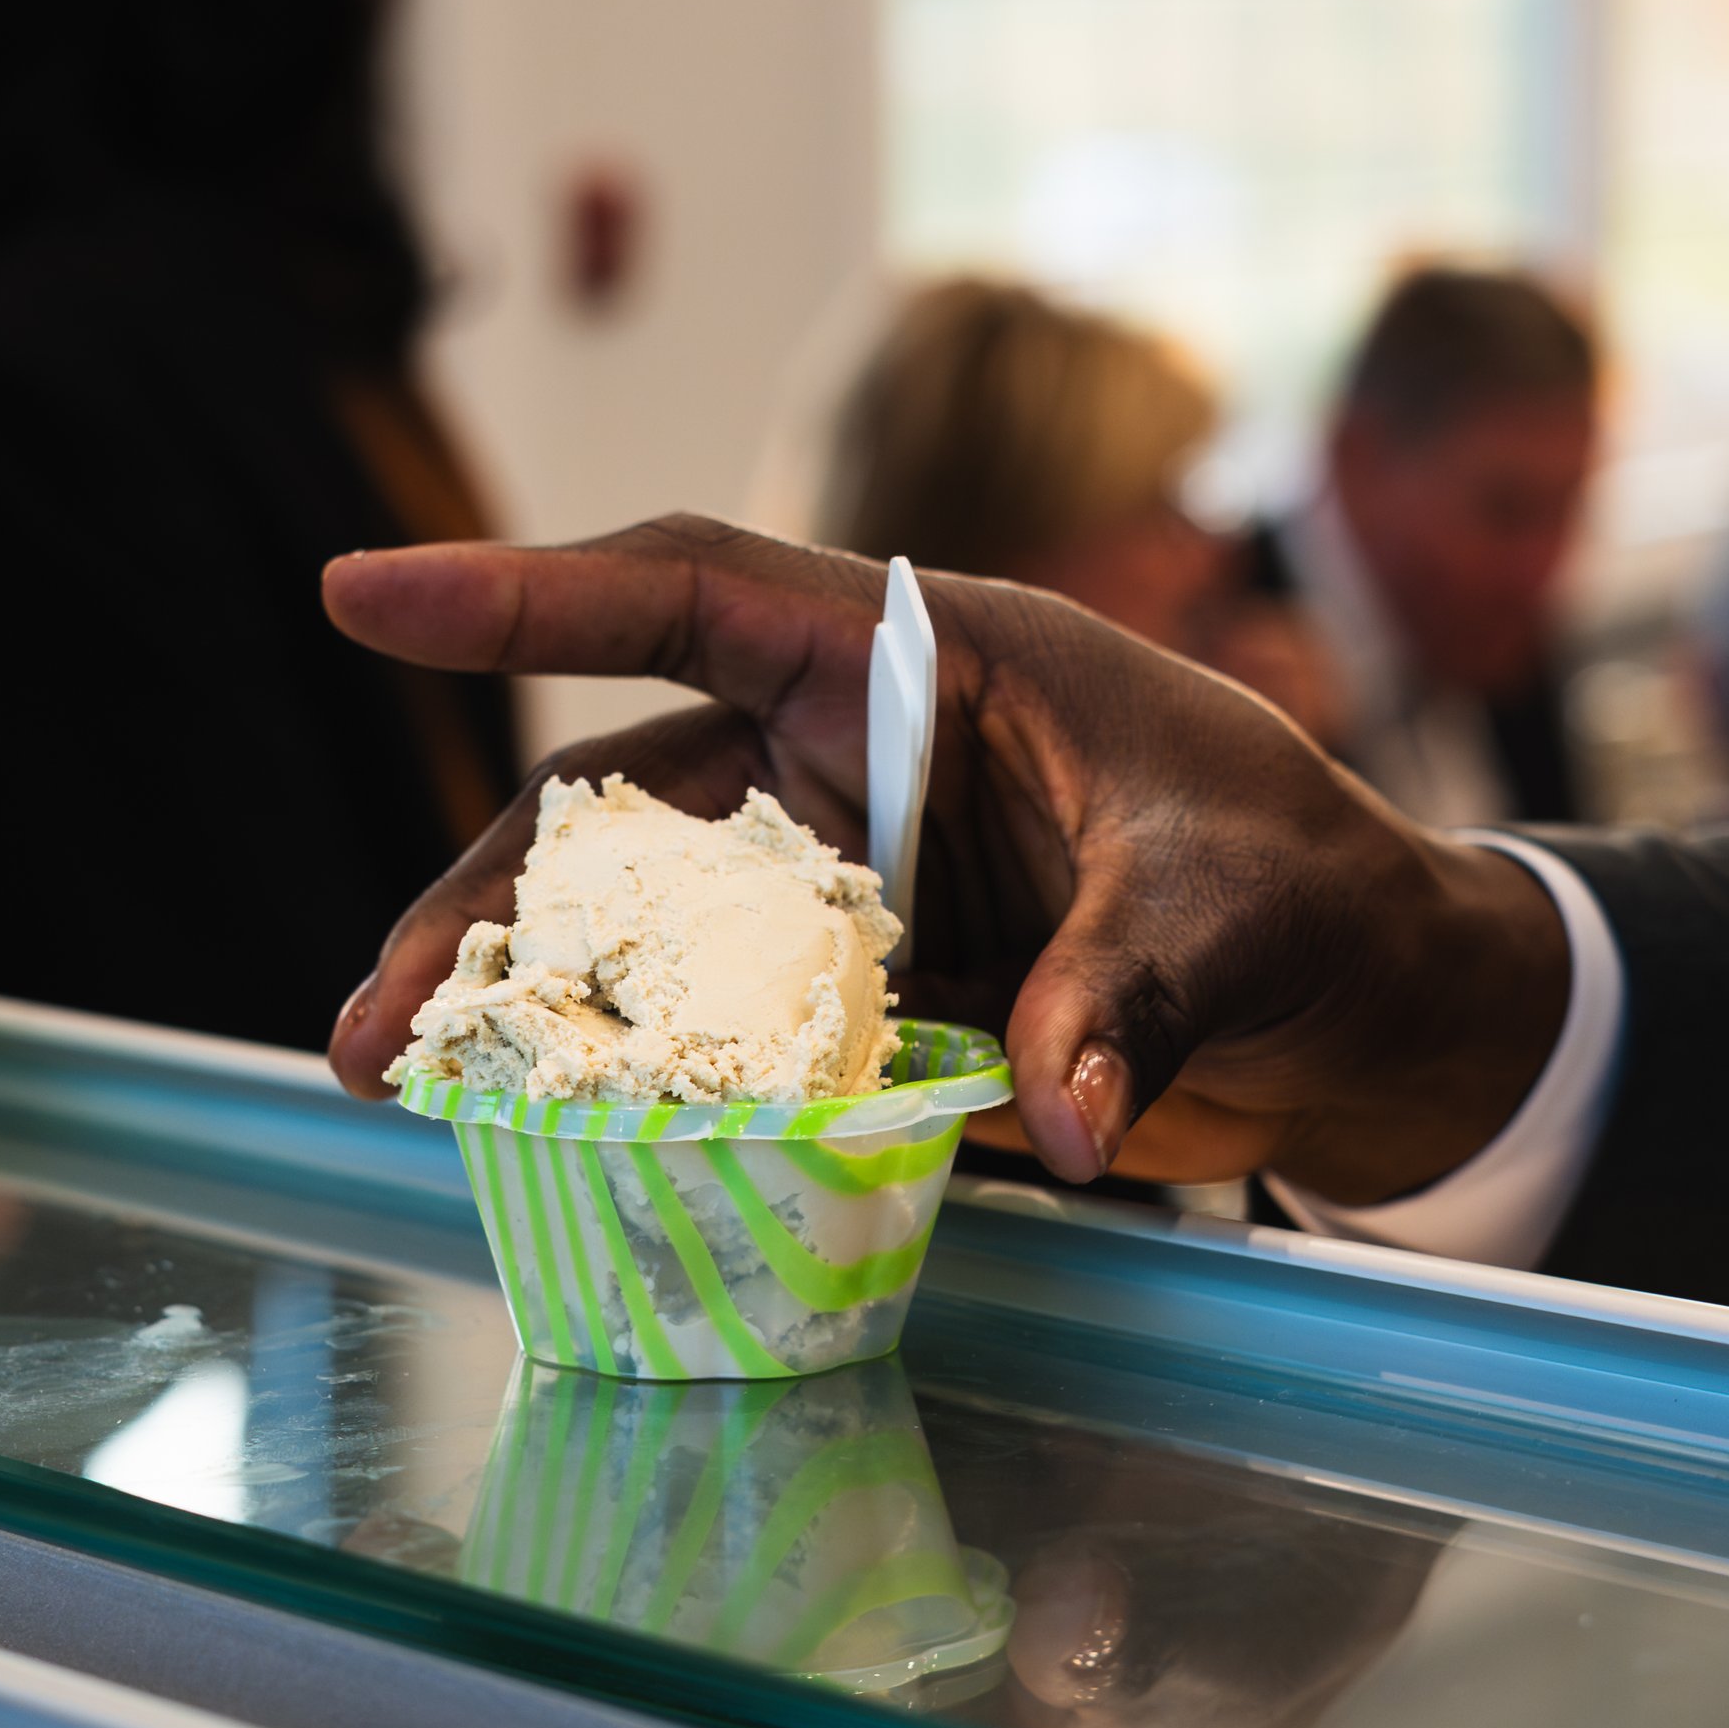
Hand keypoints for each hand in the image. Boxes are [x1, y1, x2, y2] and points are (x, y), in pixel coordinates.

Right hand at [323, 516, 1568, 1194]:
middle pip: (625, 801)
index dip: (529, 590)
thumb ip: (1128, 993)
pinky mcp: (864, 991)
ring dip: (531, 1001)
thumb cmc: (1306, 884)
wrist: (1364, 996)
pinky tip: (545, 1137)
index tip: (365, 591)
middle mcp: (856, 755)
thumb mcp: (1231, 908)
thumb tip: (1066, 1125)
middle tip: (380, 1013)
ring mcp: (849, 880)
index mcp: (925, 659)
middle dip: (487, 899)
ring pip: (647, 925)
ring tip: (413, 1081)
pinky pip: (723, 1029)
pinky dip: (636, 1078)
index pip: (696, 592)